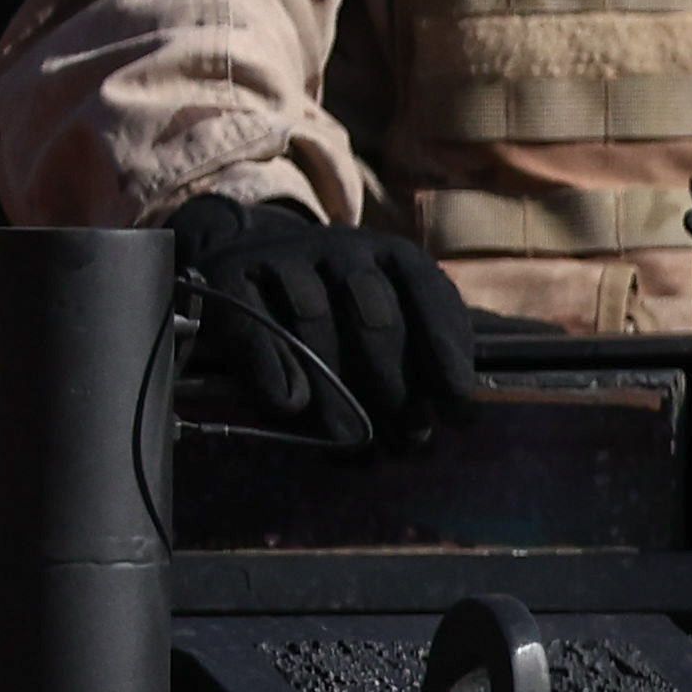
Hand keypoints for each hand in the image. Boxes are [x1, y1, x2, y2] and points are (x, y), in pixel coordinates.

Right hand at [165, 196, 491, 444]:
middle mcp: (346, 249)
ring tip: (348, 443)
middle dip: (395, 388)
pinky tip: (289, 408)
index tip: (459, 416)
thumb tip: (437, 425)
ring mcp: (287, 256)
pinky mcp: (231, 274)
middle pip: (376, 320)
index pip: (431, 301)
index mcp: (395, 257)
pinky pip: (255, 326)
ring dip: (334, 391)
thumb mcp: (383, 319)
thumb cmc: (334, 306)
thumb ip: (413, 360)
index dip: (448, 361)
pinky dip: (272, 369)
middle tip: (404, 442)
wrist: (247, 255)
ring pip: (315, 323)